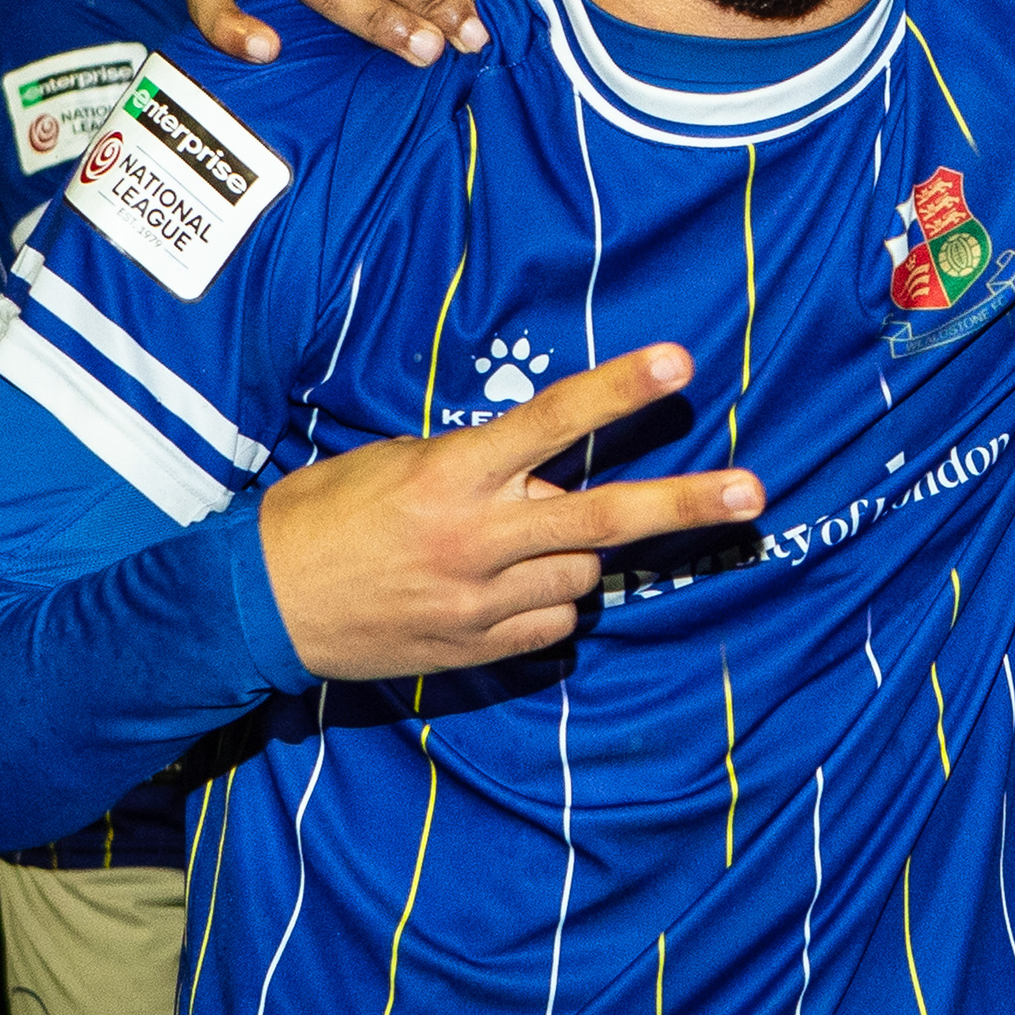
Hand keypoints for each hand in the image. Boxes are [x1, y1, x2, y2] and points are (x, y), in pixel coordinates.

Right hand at [256, 345, 764, 680]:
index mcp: (451, 475)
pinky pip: (554, 622)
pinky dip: (549, 601)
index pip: (550, 422)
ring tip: (518, 542)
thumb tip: (547, 469)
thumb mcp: (394, 461)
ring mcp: (478, 603)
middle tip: (754, 492)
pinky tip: (505, 588)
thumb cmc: (324, 513)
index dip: (618, 391)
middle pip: (603, 519)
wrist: (260, 606)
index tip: (679, 363)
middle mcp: (474, 539)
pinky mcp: (476, 651)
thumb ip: (479, 464)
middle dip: (685, 505)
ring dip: (575, 553)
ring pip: (583, 575)